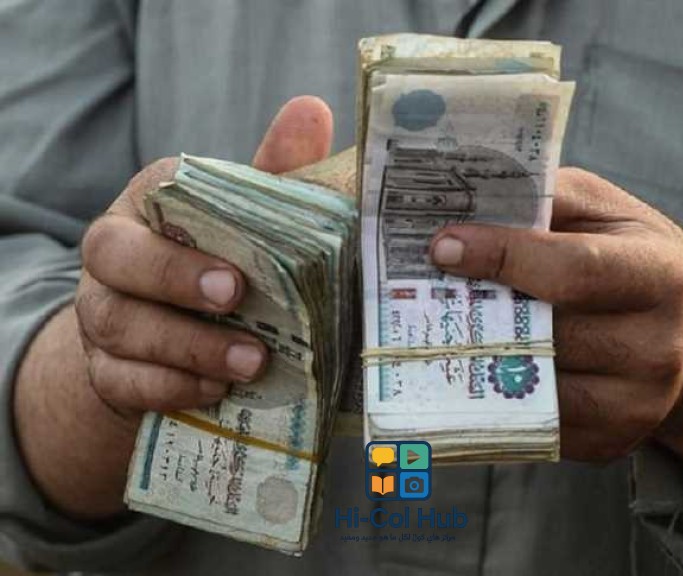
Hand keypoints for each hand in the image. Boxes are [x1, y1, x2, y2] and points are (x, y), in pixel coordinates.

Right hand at [14, 96, 334, 516]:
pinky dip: (170, 386)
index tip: (238, 265)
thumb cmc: (219, 260)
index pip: (153, 197)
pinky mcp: (105, 369)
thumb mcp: (247, 217)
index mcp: (150, 206)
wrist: (170, 333)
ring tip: (249, 360)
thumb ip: (275, 171)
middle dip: (174, 279)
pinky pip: (123, 381)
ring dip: (186, 346)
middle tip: (234, 298)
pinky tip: (216, 389)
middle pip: (115, 258)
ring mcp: (103, 314)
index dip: (190, 225)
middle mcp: (113, 255)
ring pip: (120, 326)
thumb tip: (312, 109)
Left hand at [430, 168, 682, 488]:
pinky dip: (496, 396)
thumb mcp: (603, 210)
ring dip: (480, 357)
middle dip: (479, 310)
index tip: (444, 247)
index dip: (502, 257)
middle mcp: (658, 348)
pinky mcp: (610, 441)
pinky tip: (476, 366)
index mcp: (660, 275)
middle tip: (426, 290)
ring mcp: (637, 405)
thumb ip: (544, 200)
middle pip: (546, 334)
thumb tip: (467, 209)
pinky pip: (534, 425)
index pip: (572, 271)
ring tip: (445, 327)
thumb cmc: (633, 257)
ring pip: (532, 386)